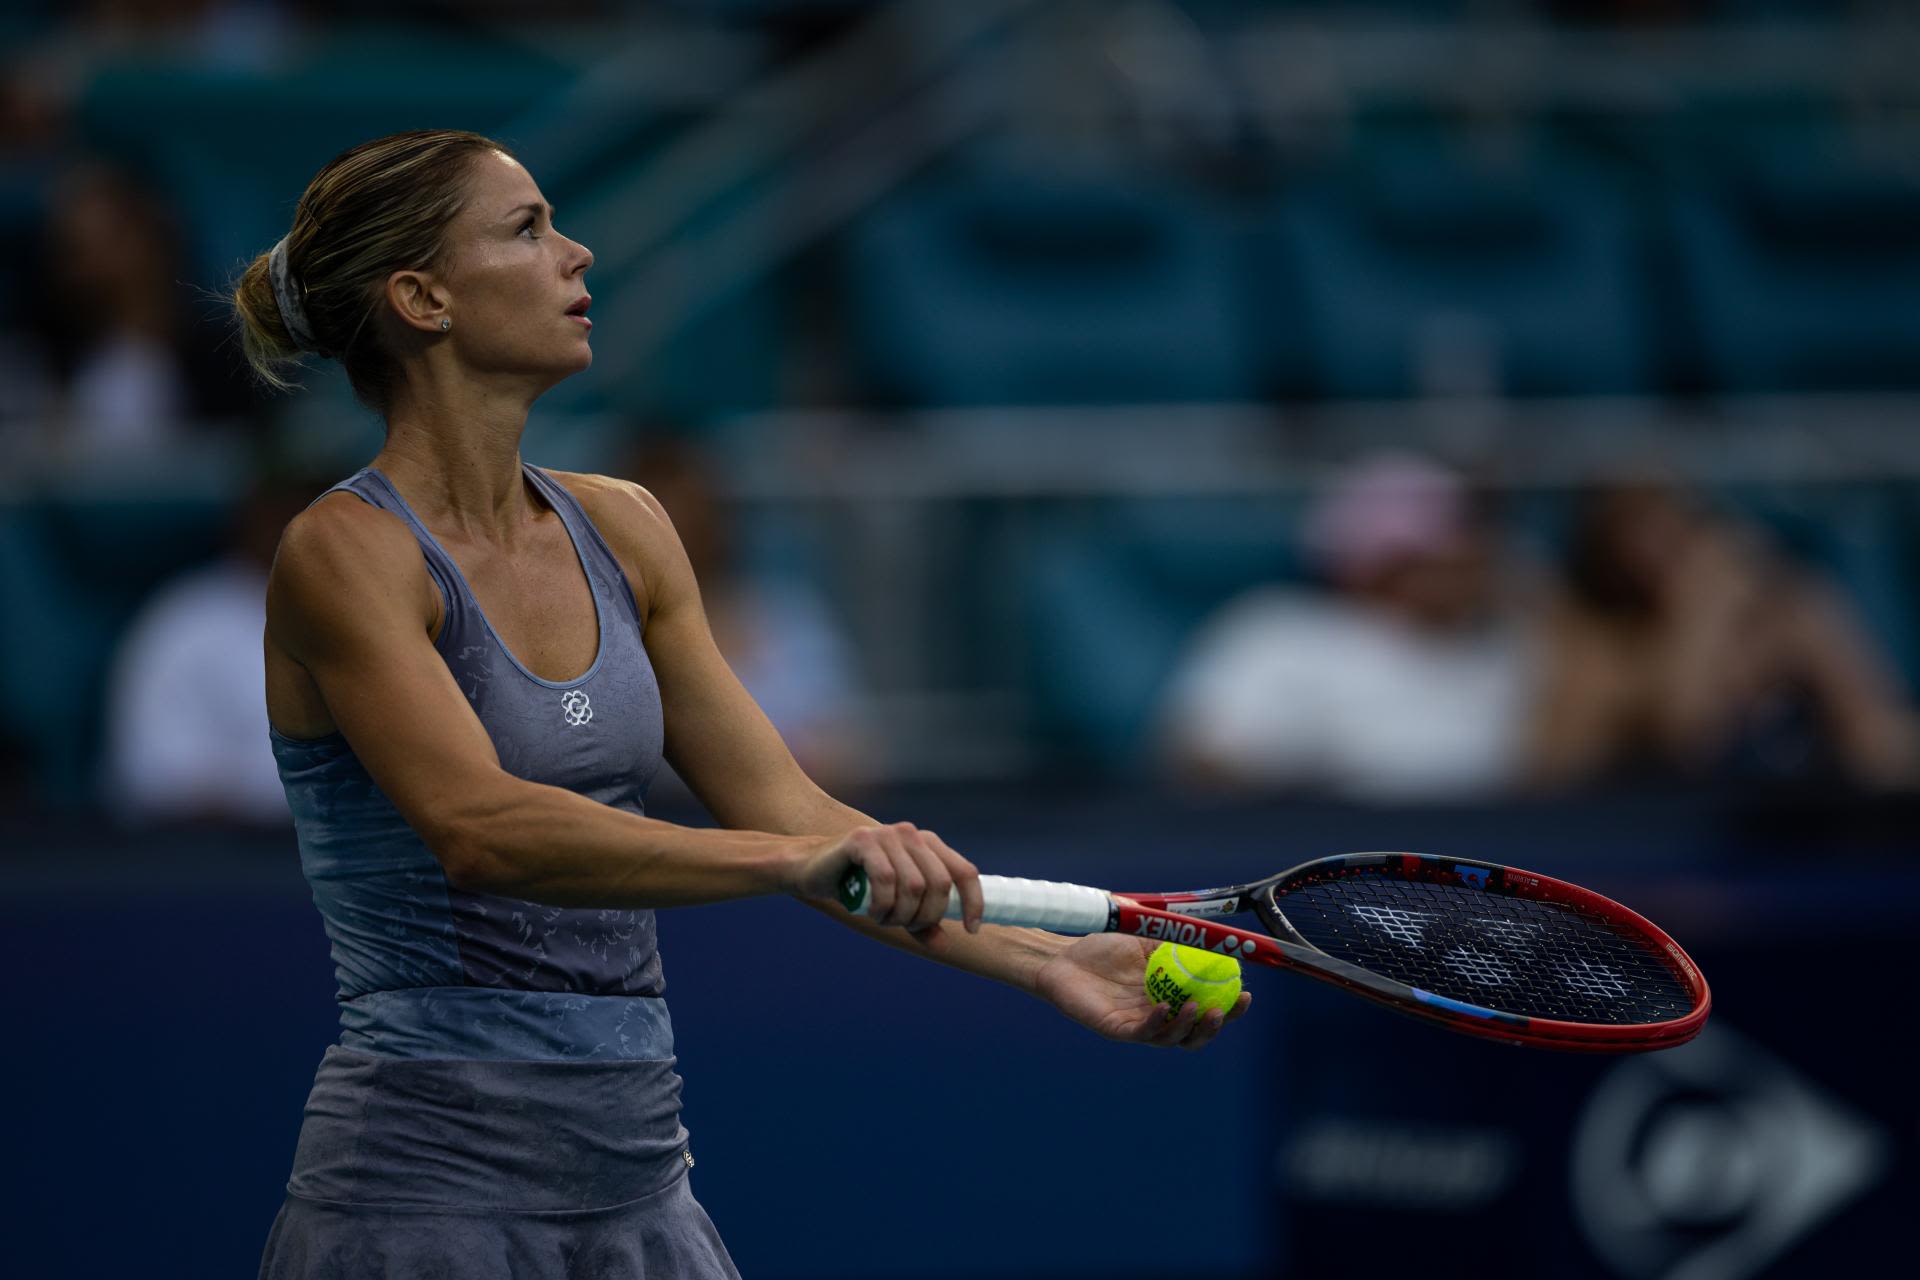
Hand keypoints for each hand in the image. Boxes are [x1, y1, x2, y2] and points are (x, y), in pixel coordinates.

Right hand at [789, 821, 982, 941]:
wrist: (811, 869)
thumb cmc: (857, 886)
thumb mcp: (895, 906)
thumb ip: (919, 922)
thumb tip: (944, 945)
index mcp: (927, 844)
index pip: (963, 871)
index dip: (973, 902)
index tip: (971, 930)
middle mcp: (911, 834)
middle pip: (939, 884)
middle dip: (926, 916)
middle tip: (904, 926)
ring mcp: (887, 834)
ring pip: (913, 885)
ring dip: (900, 914)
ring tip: (882, 919)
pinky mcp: (862, 839)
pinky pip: (885, 879)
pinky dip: (882, 904)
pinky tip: (873, 912)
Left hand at [1034, 933, 1251, 1049]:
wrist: (1064, 956)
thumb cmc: (1104, 947)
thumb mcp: (1147, 938)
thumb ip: (1177, 939)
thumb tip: (1215, 934)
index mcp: (1170, 997)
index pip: (1206, 1009)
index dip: (1229, 1009)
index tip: (1246, 994)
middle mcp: (1157, 1016)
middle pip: (1194, 1034)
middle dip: (1215, 1027)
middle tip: (1225, 1010)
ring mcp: (1137, 1025)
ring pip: (1171, 1038)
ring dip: (1189, 1027)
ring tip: (1199, 1008)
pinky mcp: (1116, 1029)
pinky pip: (1141, 1032)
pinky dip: (1156, 1023)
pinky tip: (1164, 1008)